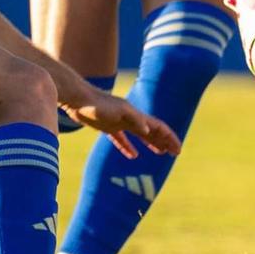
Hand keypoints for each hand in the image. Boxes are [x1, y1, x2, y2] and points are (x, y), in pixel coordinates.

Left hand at [62, 86, 182, 159]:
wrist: (76, 98)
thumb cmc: (96, 104)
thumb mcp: (117, 111)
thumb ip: (133, 119)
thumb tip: (148, 130)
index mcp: (135, 115)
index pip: (157, 127)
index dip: (169, 138)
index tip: (178, 150)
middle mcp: (130, 118)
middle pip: (152, 131)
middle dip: (164, 142)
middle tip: (174, 154)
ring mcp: (119, 122)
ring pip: (139, 135)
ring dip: (151, 143)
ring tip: (160, 153)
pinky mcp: (106, 127)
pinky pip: (121, 139)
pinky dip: (128, 147)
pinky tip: (132, 155)